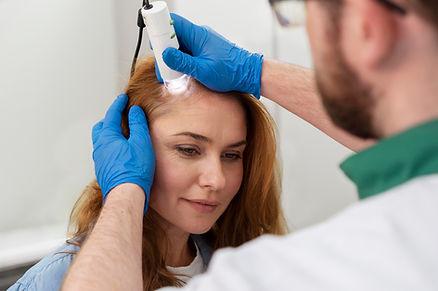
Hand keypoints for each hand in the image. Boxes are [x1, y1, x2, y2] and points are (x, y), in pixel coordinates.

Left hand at [92, 94, 154, 212]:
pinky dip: (111, 146)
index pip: (111, 115)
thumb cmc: (134, 169)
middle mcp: (100, 147)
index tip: (122, 98)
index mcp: (107, 137)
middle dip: (109, 119)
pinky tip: (120, 151)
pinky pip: (104, 152)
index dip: (118, 105)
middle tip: (119, 115)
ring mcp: (100, 159)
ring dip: (110, 133)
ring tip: (121, 133)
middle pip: (101, 127)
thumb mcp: (141, 142)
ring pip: (101, 140)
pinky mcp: (103, 170)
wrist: (125, 194)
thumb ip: (137, 124)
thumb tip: (134, 111)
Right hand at [157, 13, 263, 97]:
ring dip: (172, 58)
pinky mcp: (205, 52)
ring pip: (180, 46)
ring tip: (170, 74)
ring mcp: (202, 44)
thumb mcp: (203, 70)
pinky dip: (181, 61)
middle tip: (161, 65)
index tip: (154, 43)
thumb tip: (165, 55)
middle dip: (164, 50)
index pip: (174, 22)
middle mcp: (199, 36)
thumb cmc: (230, 71)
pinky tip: (180, 73)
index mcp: (198, 35)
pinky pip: (188, 53)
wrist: (248, 74)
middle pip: (174, 36)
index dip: (160, 29)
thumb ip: (182, 62)